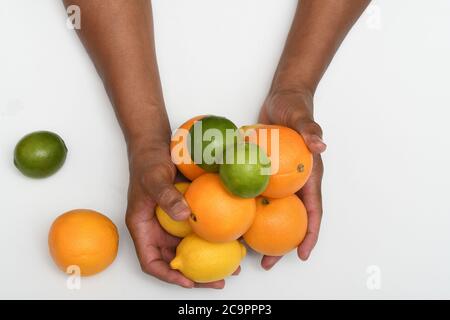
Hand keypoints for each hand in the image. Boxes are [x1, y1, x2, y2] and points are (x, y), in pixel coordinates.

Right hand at [125, 144, 235, 287]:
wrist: (158, 147)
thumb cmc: (148, 162)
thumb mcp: (154, 178)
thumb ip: (166, 196)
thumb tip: (184, 215)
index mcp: (143, 227)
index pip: (151, 261)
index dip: (168, 275)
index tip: (188, 281)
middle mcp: (158, 230)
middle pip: (174, 260)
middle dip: (195, 275)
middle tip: (219, 280)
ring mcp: (173, 223)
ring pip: (190, 247)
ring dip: (209, 258)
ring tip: (233, 266)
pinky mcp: (187, 213)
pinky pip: (200, 230)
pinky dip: (214, 238)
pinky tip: (233, 240)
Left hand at [258, 89, 325, 268]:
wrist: (281, 99)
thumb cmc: (295, 106)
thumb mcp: (301, 116)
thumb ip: (310, 129)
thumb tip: (320, 145)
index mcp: (308, 175)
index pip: (313, 209)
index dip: (310, 233)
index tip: (302, 254)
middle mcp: (294, 182)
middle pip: (290, 219)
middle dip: (282, 244)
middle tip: (267, 263)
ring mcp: (278, 180)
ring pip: (271, 212)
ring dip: (261, 232)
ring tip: (246, 251)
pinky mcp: (263, 174)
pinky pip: (256, 196)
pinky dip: (247, 209)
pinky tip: (231, 219)